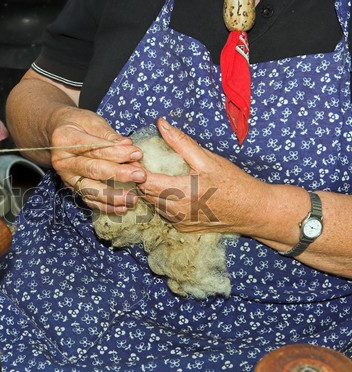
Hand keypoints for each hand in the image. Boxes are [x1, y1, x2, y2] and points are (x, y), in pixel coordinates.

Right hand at [48, 106, 146, 213]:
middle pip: (92, 170)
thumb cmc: (77, 124)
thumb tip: (127, 145)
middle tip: (140, 176)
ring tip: (133, 198)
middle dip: (118, 174)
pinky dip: (105, 207)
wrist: (57, 133)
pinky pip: (89, 200)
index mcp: (64, 139)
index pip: (93, 148)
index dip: (116, 152)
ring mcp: (66, 177)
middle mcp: (62, 161)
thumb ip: (108, 135)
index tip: (136, 153)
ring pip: (90, 189)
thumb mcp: (91, 121)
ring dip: (113, 196)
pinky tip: (121, 208)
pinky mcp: (72, 188)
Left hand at [137, 118, 269, 234]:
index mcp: (182, 193)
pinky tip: (169, 190)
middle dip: (140, 179)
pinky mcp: (182, 229)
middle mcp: (177, 212)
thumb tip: (161, 124)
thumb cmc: (233, 183)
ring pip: (152, 205)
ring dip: (150, 190)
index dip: (137, 168)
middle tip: (141, 163)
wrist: (253, 211)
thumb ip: (180, 142)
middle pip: (145, 194)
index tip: (136, 156)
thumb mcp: (207, 159)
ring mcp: (179, 222)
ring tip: (154, 174)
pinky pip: (164, 213)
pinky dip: (162, 201)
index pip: (145, 181)